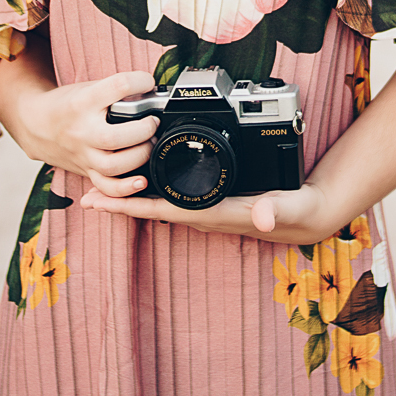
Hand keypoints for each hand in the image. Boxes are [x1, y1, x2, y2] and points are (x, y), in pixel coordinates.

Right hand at [14, 69, 160, 197]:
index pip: (118, 86)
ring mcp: (83, 154)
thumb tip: (150, 92)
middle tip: (153, 121)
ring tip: (149, 143)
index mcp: (83, 102)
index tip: (148, 82)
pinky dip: (126, 188)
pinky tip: (141, 180)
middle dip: (144, 129)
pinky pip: (106, 187)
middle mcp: (82, 130)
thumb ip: (115, 91)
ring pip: (114, 166)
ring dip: (140, 155)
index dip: (141, 81)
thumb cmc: (66, 104)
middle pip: (116, 137)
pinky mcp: (86, 170)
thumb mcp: (87, 88)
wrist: (34, 124)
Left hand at [79, 177, 330, 244]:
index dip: (132, 206)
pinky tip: (143, 180)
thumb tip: (263, 215)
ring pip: (162, 203)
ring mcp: (208, 208)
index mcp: (215, 212)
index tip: (103, 202)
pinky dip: (155, 189)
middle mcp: (206, 213)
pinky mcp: (214, 200)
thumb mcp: (291, 207)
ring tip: (103, 189)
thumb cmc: (298, 210)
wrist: (309, 216)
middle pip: (154, 209)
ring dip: (133, 197)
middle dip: (121, 203)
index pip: (164, 210)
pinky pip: (176, 196)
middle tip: (85, 197)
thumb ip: (278, 209)